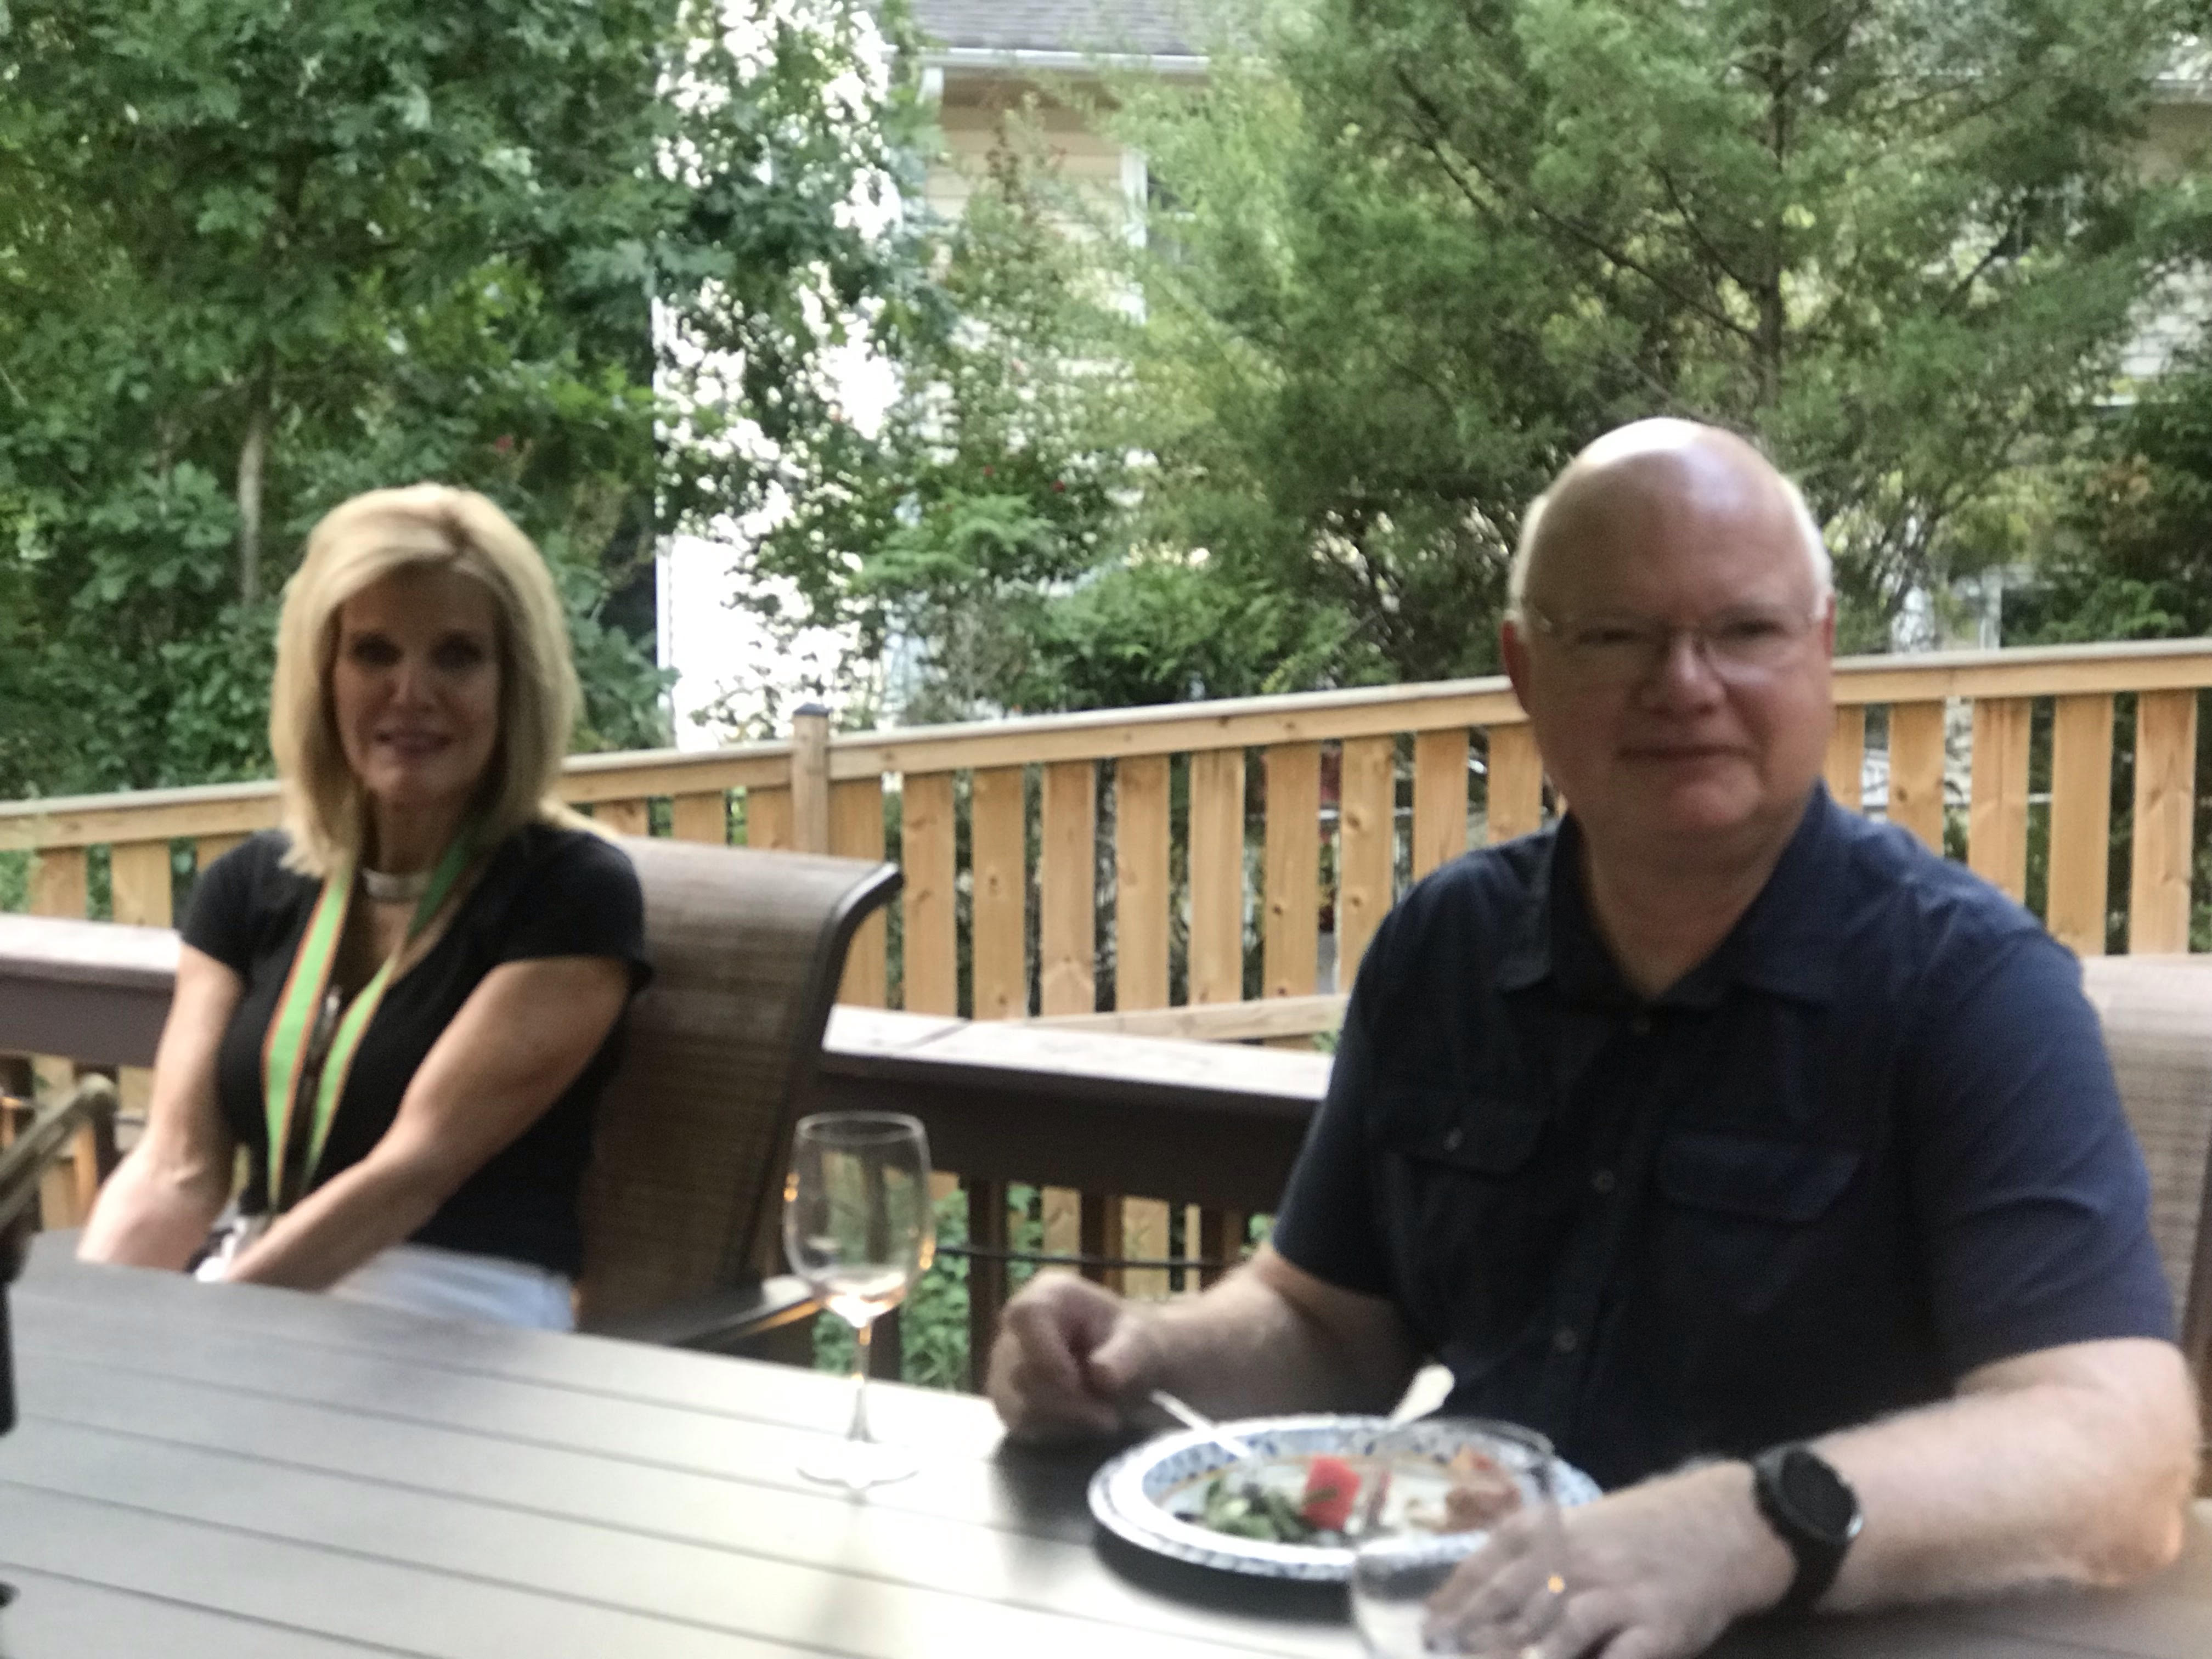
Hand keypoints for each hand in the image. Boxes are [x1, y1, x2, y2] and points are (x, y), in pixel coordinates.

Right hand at [987, 1272, 1157, 1440]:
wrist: (1129, 1366)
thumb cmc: (1132, 1343)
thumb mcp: (1141, 1342)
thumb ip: (1126, 1356)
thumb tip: (1102, 1375)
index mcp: (1047, 1295)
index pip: (1026, 1316)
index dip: (1049, 1355)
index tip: (1082, 1385)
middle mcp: (1015, 1328)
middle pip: (1022, 1371)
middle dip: (1069, 1402)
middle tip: (1110, 1416)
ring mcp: (1004, 1365)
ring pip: (1018, 1404)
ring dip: (1065, 1420)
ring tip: (1101, 1417)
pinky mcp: (1006, 1399)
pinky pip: (1019, 1424)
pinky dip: (1056, 1431)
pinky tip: (1081, 1423)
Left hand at [1428, 1463, 1791, 1658]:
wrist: (1724, 1524)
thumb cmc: (1642, 1528)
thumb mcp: (1582, 1525)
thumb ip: (1537, 1553)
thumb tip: (1479, 1597)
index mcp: (1555, 1530)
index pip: (1490, 1563)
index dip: (1456, 1599)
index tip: (1429, 1628)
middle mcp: (1580, 1559)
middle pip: (1515, 1602)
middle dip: (1477, 1636)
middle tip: (1448, 1656)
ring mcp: (1620, 1594)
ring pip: (1559, 1633)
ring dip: (1524, 1657)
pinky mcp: (1659, 1628)